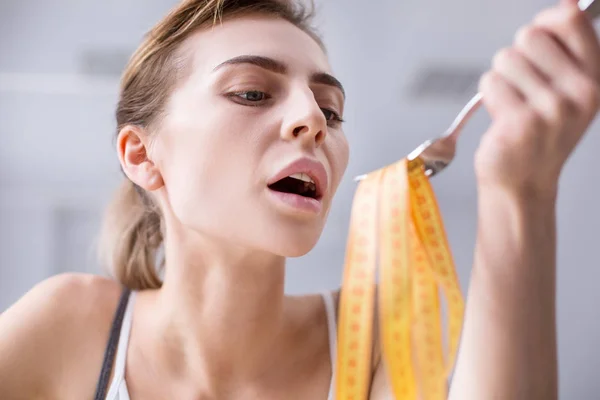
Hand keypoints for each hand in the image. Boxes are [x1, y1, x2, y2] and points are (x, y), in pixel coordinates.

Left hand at [475, 0, 599, 198]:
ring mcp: (552, 109)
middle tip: (522, 87)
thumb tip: (567, 1)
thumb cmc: (540, 133)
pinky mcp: (521, 122)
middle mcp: (580, 92)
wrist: (523, 182)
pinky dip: (489, 97)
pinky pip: (490, 82)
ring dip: (500, 79)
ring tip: (513, 104)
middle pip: (528, 36)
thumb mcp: (566, 89)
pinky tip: (502, 117)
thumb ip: (566, 47)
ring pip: (505, 59)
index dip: (544, 22)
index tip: (536, 40)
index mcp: (595, 78)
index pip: (570, 19)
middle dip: (516, 57)